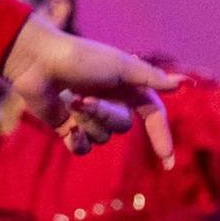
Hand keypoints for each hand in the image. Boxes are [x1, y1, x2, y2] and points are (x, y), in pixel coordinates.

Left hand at [1, 19, 180, 159]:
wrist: (37, 61)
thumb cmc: (80, 58)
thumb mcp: (120, 65)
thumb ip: (150, 78)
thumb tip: (182, 83)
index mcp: (126, 87)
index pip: (153, 115)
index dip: (161, 136)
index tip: (167, 161)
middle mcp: (110, 102)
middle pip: (123, 127)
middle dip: (105, 116)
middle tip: (84, 99)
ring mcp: (88, 116)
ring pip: (102, 138)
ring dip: (87, 123)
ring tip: (71, 103)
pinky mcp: (67, 126)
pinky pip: (82, 148)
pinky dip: (76, 140)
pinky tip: (68, 126)